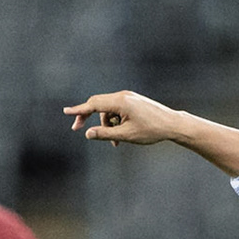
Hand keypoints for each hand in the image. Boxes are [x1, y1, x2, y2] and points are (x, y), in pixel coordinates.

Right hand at [64, 91, 186, 145]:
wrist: (172, 124)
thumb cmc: (151, 131)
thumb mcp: (126, 136)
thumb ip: (105, 134)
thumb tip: (88, 134)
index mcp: (120, 102)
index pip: (93, 104)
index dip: (78, 110)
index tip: (66, 112)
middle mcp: (123, 96)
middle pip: (97, 104)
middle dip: (88, 117)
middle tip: (77, 129)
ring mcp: (128, 97)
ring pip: (107, 110)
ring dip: (106, 125)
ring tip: (116, 142)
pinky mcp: (133, 101)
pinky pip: (117, 110)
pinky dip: (115, 122)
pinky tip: (121, 135)